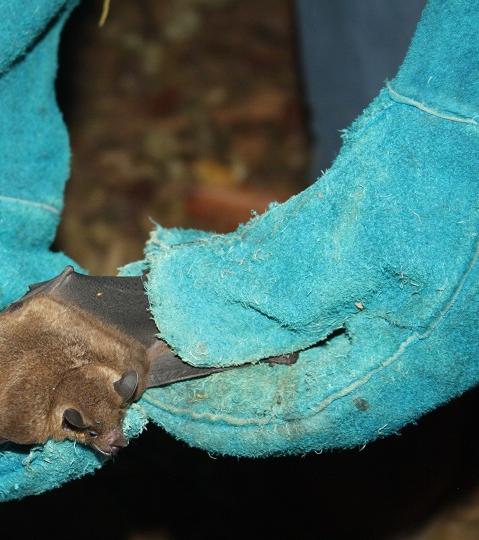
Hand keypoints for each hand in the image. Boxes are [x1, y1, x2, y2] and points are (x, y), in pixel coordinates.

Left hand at [140, 0, 478, 454]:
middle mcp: (394, 355)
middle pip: (281, 383)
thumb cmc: (445, 169)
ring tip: (157, 292)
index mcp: (400, 370)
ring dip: (216, 315)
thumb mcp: (343, 236)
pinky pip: (295, 295)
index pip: (288, 419)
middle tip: (144, 340)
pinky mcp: (372, 274)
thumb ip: (257, 288)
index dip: (211, 413)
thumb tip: (173, 314)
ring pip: (283, 335)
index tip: (152, 394)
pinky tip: (200, 259)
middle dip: (206, 359)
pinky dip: (244, 280)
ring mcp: (386, 314)